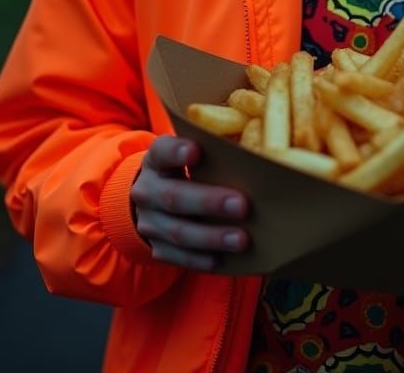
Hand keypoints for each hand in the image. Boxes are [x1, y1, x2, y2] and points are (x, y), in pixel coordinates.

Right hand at [130, 135, 250, 272]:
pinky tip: (223, 259)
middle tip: (242, 205)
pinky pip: (179, 257)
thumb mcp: (189, 152)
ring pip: (179, 232)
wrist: (153, 199)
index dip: (177, 151)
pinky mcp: (157, 248)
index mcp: (156, 159)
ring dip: (212, 237)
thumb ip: (212, 150)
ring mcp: (150, 223)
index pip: (162, 151)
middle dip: (209, 202)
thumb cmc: (185, 169)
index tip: (196, 150)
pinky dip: (201, 259)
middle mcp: (147, 191)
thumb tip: (256, 144)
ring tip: (242, 239)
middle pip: (174, 197)